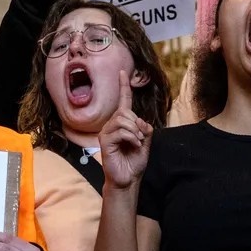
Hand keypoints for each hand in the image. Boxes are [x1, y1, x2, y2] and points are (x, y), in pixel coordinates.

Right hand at [99, 71, 152, 189]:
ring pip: (123, 120)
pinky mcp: (105, 142)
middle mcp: (111, 125)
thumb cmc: (134, 162)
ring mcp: (106, 133)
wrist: (128, 179)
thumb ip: (146, 130)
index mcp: (122, 123)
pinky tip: (133, 145)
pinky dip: (132, 137)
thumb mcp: (146, 143)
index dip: (123, 86)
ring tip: (137, 142)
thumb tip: (141, 121)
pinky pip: (121, 131)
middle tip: (140, 138)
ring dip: (135, 131)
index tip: (122, 71)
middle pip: (125, 112)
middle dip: (138, 123)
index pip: (123, 102)